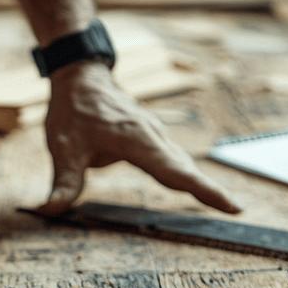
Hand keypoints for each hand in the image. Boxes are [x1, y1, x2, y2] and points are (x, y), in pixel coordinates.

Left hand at [39, 62, 238, 214]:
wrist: (81, 76)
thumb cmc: (73, 109)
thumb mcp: (62, 147)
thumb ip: (62, 182)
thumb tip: (51, 211)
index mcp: (136, 140)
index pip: (175, 172)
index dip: (203, 190)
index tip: (231, 204)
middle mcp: (152, 137)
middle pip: (185, 169)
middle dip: (210, 191)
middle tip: (237, 210)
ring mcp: (154, 135)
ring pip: (181, 164)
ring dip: (200, 184)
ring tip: (224, 205)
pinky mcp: (151, 137)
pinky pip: (172, 159)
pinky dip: (185, 175)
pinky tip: (195, 188)